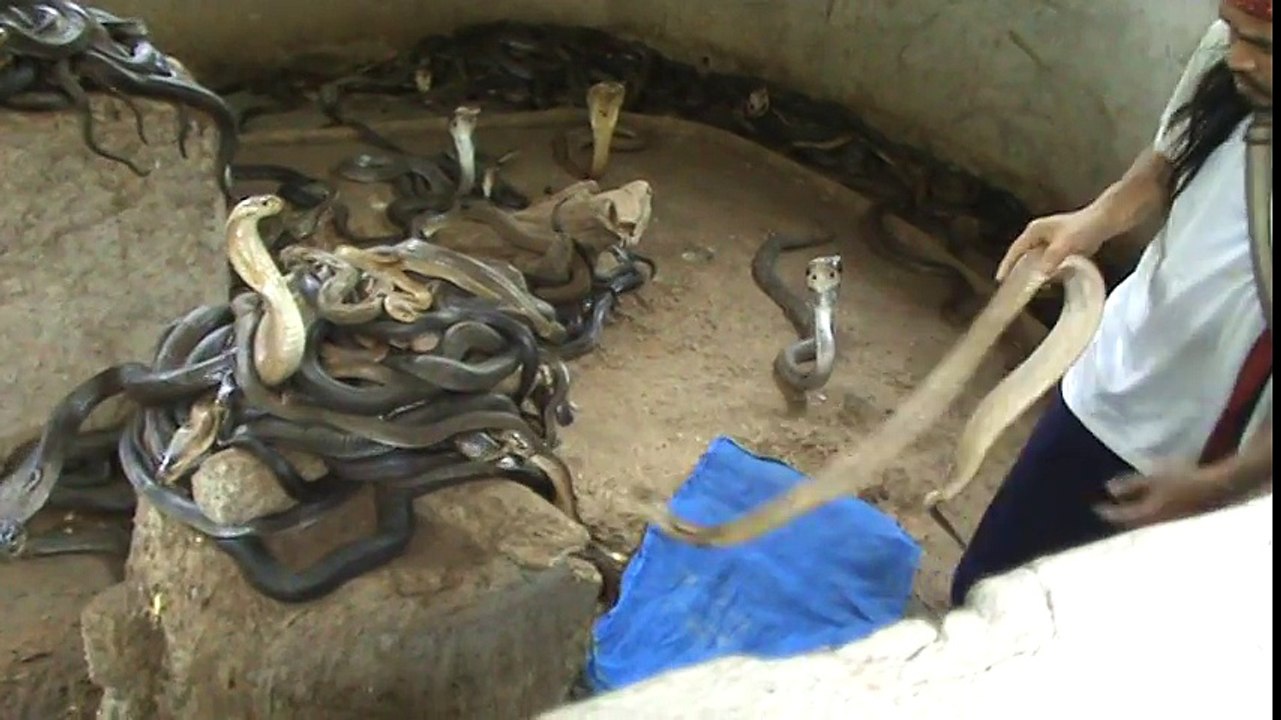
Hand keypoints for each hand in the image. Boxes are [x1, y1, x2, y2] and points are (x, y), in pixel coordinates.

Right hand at [996, 208, 1111, 280]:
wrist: (1106, 220)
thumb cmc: (1084, 228)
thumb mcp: (1066, 244)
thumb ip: (1052, 259)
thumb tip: (1041, 276)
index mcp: (1035, 231)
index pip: (1016, 250)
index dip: (1007, 265)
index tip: (1000, 280)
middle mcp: (1039, 235)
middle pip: (1024, 256)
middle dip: (1019, 271)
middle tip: (1013, 287)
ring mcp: (1051, 241)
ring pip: (1037, 260)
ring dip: (1035, 272)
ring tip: (1030, 288)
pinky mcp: (1062, 247)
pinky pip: (1049, 262)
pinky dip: (1048, 271)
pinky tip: (1051, 281)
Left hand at [1093, 468, 1228, 529]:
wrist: (1219, 488)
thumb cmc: (1183, 480)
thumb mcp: (1154, 478)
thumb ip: (1131, 484)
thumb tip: (1109, 489)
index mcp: (1148, 514)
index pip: (1121, 517)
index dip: (1107, 511)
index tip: (1095, 507)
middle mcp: (1158, 523)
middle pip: (1133, 522)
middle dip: (1119, 515)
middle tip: (1108, 509)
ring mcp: (1171, 520)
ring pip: (1146, 519)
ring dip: (1133, 512)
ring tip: (1125, 505)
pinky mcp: (1182, 515)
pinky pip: (1157, 514)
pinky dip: (1146, 508)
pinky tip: (1149, 500)